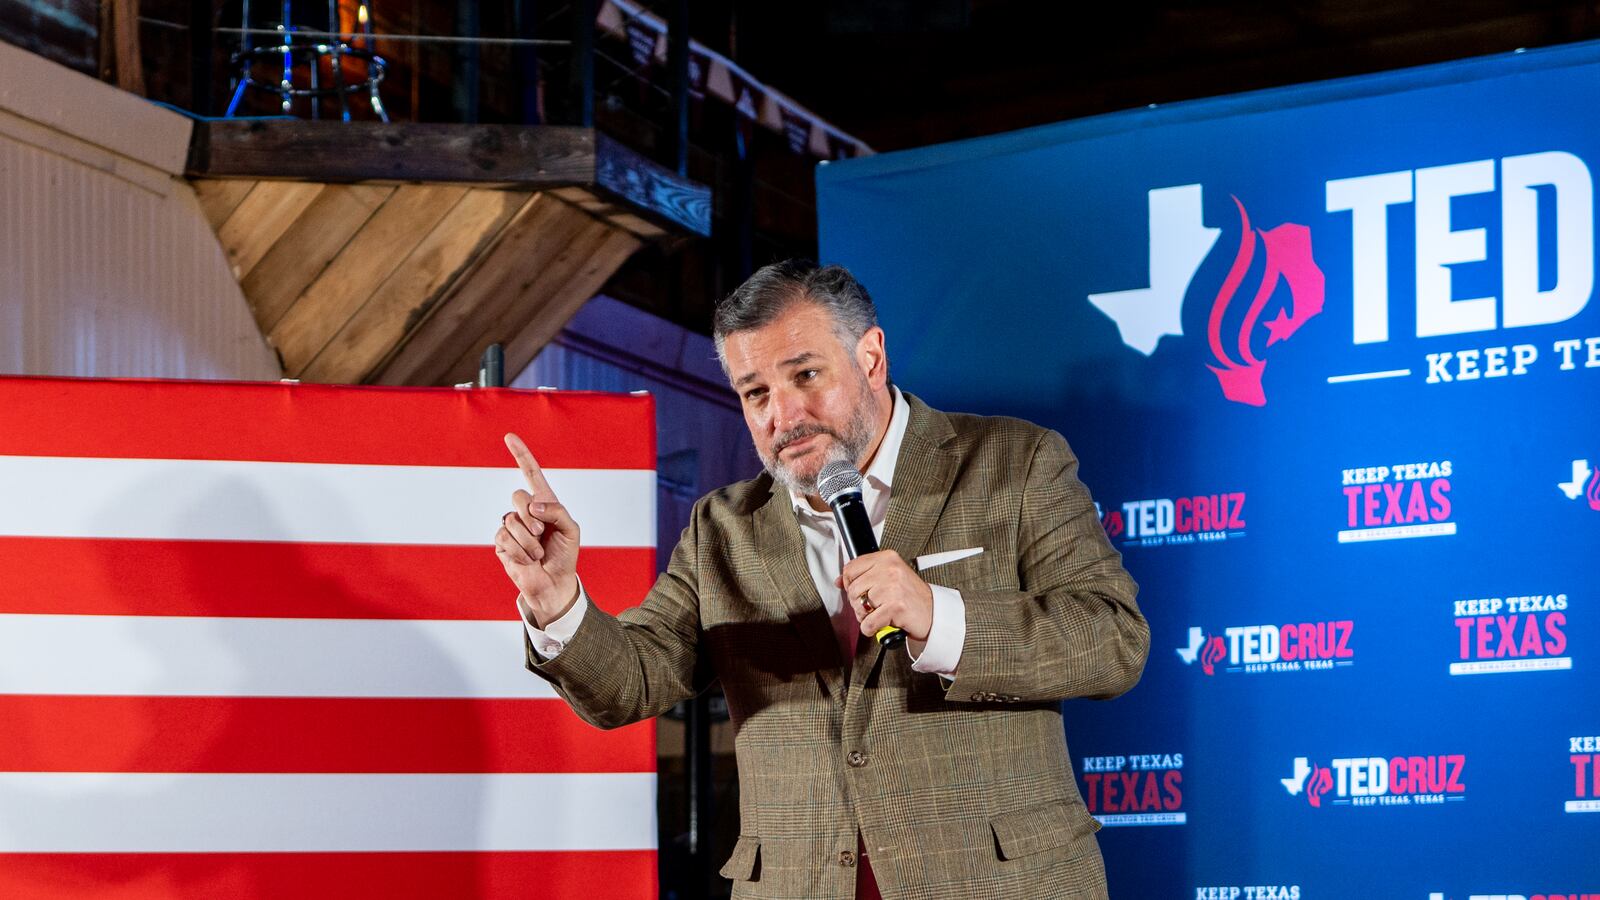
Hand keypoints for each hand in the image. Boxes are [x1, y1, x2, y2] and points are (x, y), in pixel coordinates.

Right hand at [496, 433, 581, 626]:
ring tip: (537, 553)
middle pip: (518, 496)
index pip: (531, 473)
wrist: (553, 583)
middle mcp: (525, 511)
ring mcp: (512, 526)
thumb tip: (532, 506)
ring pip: (511, 520)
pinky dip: (519, 550)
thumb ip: (557, 511)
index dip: (521, 455)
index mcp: (544, 503)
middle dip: (532, 517)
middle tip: (542, 534)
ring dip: (528, 541)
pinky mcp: (501, 542)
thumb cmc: (565, 555)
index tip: (509, 437)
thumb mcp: (571, 530)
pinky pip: (504, 537)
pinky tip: (527, 559)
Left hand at [837, 549, 933, 641]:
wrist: (935, 613)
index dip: (849, 583)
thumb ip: (865, 575)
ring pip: (858, 606)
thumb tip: (839, 581)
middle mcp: (890, 569)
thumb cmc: (911, 596)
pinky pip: (868, 623)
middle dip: (858, 603)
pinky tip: (882, 623)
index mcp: (887, 558)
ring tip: (880, 614)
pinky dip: (871, 629)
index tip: (858, 591)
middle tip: (872, 607)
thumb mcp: (889, 577)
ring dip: (865, 616)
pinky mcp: (895, 606)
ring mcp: (893, 587)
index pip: (851, 568)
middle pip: (853, 589)